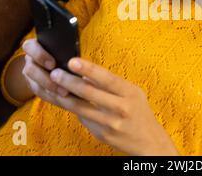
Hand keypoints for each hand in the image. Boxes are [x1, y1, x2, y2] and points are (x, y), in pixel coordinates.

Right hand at [21, 39, 68, 97]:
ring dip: (50, 89)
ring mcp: (31, 76)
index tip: (53, 64)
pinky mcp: (36, 87)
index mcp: (35, 46)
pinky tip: (64, 97)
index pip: (29, 46)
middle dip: (45, 77)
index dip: (39, 55)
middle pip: (30, 69)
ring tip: (65, 92)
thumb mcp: (65, 49)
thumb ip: (64, 51)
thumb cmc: (67, 53)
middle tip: (60, 81)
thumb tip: (73, 57)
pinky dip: (52, 96)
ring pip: (35, 84)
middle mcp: (30, 61)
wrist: (68, 65)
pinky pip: (41, 94)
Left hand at [41, 57, 179, 155]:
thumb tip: (86, 73)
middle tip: (55, 73)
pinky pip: (83, 118)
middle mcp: (121, 108)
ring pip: (81, 107)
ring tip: (53, 86)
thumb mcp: (133, 92)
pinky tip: (65, 100)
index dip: (88, 69)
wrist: (148, 141)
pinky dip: (73, 108)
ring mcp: (110, 123)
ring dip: (64, 96)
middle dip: (69, 81)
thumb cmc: (139, 111)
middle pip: (89, 92)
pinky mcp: (102, 134)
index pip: (107, 78)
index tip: (72, 61)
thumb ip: (112, 84)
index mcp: (130, 93)